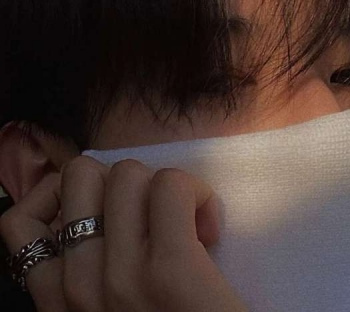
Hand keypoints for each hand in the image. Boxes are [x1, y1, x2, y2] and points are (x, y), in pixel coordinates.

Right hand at [0, 156, 248, 311]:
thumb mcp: (105, 311)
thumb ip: (88, 274)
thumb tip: (98, 219)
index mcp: (59, 301)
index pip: (21, 223)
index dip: (67, 201)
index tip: (108, 219)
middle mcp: (77, 289)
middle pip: (80, 175)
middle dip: (119, 184)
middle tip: (150, 216)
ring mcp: (120, 280)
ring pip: (126, 172)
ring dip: (160, 185)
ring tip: (183, 222)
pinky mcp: (171, 272)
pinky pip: (170, 186)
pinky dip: (196, 192)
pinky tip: (208, 228)